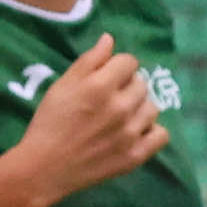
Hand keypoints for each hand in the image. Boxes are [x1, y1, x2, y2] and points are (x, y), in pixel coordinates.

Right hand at [12, 38, 174, 202]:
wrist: (45, 166)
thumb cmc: (50, 122)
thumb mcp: (62, 85)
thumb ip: (89, 60)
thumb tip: (110, 39)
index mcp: (100, 86)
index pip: (129, 62)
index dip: (119, 66)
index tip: (108, 76)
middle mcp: (120, 107)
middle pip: (142, 83)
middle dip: (128, 86)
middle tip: (111, 98)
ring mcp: (131, 133)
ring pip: (152, 107)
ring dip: (140, 107)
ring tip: (122, 116)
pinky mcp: (136, 155)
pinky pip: (161, 134)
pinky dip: (151, 131)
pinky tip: (136, 131)